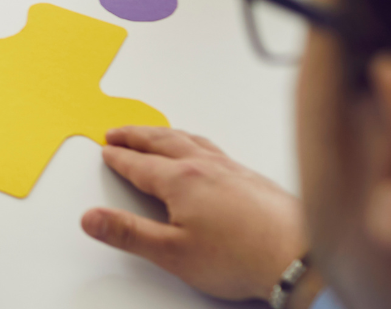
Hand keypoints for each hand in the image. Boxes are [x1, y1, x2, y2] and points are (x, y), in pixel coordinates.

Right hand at [81, 127, 309, 303]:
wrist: (300, 259)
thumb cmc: (241, 258)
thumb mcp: (172, 253)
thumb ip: (127, 233)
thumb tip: (90, 218)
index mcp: (181, 180)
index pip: (138, 164)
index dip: (117, 158)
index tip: (105, 151)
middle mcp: (205, 167)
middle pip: (161, 142)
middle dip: (135, 135)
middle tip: (117, 132)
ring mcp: (231, 169)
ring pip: (189, 140)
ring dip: (164, 133)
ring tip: (153, 132)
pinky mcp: (251, 177)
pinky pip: (213, 147)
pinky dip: (193, 140)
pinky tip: (200, 149)